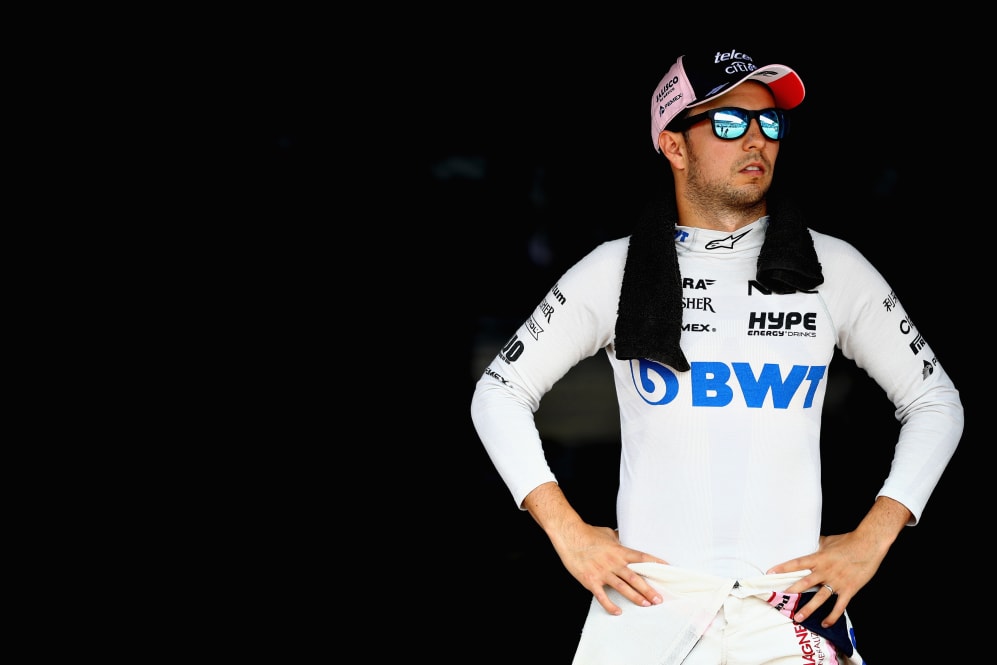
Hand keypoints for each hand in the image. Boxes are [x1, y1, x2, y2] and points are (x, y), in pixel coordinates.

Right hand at [551, 521, 667, 615]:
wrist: (569, 536)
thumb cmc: (587, 533)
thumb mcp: (607, 533)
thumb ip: (618, 539)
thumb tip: (624, 537)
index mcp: (619, 551)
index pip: (642, 558)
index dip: (655, 564)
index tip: (666, 570)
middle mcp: (613, 562)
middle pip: (635, 577)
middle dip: (648, 589)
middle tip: (658, 598)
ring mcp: (602, 572)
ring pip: (623, 588)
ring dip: (635, 597)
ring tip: (646, 604)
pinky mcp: (591, 580)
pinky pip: (602, 596)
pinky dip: (610, 605)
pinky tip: (618, 611)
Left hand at [767, 532, 885, 627]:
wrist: (869, 545)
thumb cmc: (849, 540)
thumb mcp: (829, 541)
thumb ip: (818, 546)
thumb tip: (810, 544)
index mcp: (819, 558)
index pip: (797, 564)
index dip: (783, 568)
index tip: (770, 573)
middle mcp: (825, 571)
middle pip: (805, 583)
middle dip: (792, 592)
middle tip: (780, 600)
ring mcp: (837, 581)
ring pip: (819, 598)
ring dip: (808, 609)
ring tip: (798, 618)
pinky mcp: (849, 589)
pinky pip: (839, 606)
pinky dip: (832, 616)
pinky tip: (825, 623)